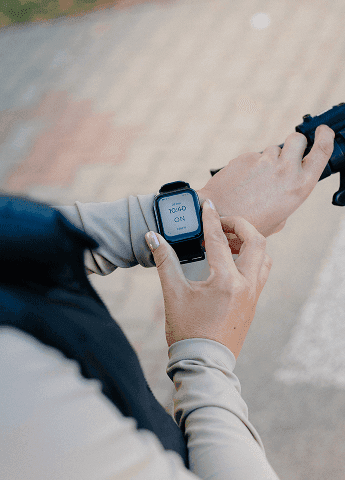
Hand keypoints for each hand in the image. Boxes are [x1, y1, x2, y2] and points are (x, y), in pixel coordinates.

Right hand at [145, 200, 271, 358]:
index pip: (219, 240)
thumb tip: (152, 238)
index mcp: (226, 281)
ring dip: (250, 242)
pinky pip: (260, 272)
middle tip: (221, 223)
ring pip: (263, 257)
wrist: (203, 364)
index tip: (207, 204)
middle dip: (240, 225)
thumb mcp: (173, 294)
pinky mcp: (253, 304)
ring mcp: (253, 295)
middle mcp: (246, 285)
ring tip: (227, 241)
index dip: (211, 218)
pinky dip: (251, 259)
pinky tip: (231, 262)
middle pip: (256, 241)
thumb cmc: (187, 331)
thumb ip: (164, 261)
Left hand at [197, 124, 334, 253]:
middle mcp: (285, 170)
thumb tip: (284, 189)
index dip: (326, 137)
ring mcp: (264, 161)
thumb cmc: (249, 223)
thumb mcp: (278, 220)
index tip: (324, 131)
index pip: (322, 151)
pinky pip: (253, 157)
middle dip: (295, 144)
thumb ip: (287, 200)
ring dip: (268, 160)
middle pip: (297, 139)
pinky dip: (250, 167)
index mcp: (300, 186)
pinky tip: (241, 183)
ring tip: (255, 182)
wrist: (218, 216)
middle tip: (286, 156)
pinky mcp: (246, 157)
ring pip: (272, 150)